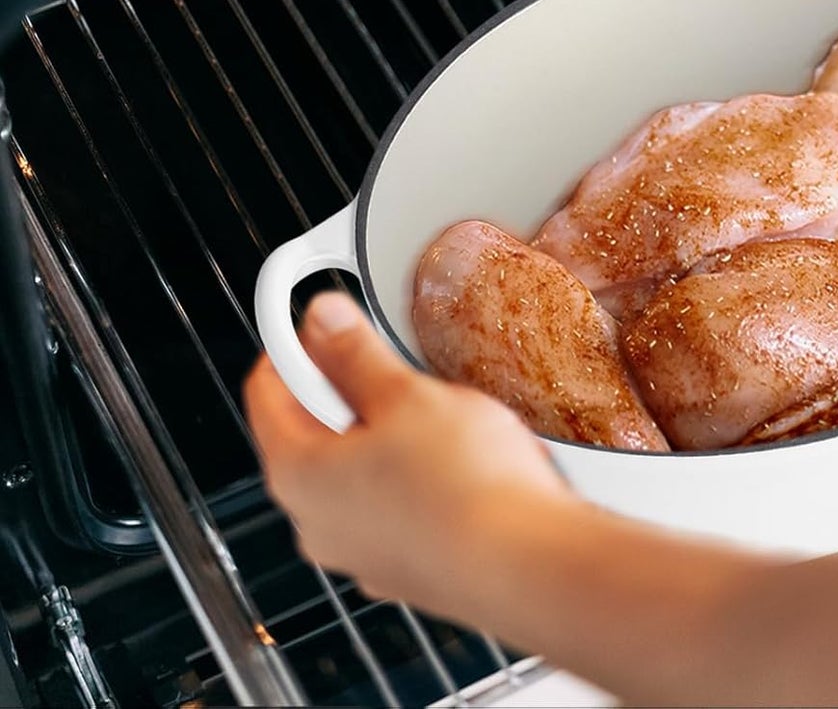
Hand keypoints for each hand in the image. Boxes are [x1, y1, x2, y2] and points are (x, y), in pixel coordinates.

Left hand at [245, 292, 573, 623]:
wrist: (523, 564)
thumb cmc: (462, 485)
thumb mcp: (405, 394)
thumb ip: (356, 353)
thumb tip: (323, 319)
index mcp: (298, 473)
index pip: (266, 392)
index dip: (292, 346)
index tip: (325, 323)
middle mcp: (314, 522)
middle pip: (312, 432)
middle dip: (349, 391)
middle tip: (394, 367)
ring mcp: (358, 551)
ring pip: (357, 469)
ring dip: (387, 434)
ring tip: (440, 416)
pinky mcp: (402, 567)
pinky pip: (394, 504)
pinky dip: (416, 475)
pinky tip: (459, 461)